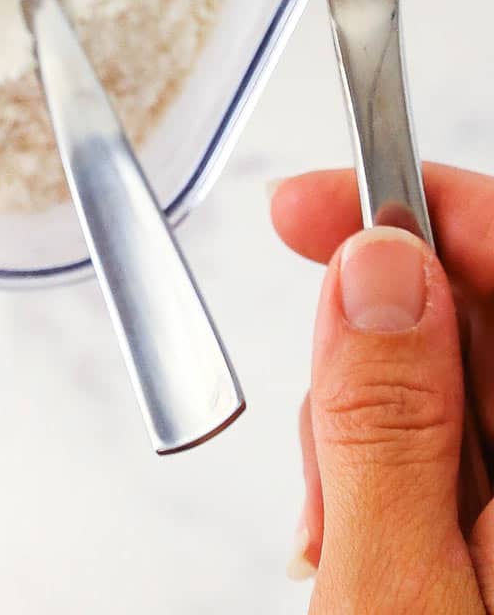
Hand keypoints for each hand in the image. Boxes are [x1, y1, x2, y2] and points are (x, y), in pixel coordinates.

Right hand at [273, 166, 493, 610]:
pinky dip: (386, 472)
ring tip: (329, 524)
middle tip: (304, 413)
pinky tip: (354, 534)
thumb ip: (385, 423)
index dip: (418, 205)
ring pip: (454, 386)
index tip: (308, 207)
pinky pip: (453, 454)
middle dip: (372, 342)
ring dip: (369, 424)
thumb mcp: (394, 588)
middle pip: (479, 320)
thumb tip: (376, 263)